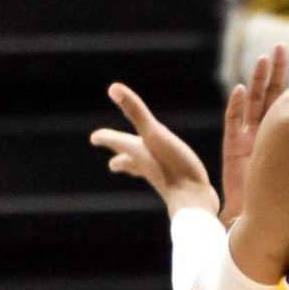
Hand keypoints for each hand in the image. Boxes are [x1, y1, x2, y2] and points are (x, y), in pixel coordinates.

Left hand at [92, 83, 218, 218]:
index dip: (106, 137)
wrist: (193, 201)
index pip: (117, 142)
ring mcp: (163, 179)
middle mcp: (148, 166)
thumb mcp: (154, 133)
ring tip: (138, 170)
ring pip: (147, 172)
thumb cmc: (173, 166)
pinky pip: (168, 179)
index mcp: (138, 153)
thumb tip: (113, 87)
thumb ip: (135, 112)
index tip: (95, 138)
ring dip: (140, 169)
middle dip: (121, 160)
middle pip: (129, 162)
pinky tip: (173, 179)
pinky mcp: (180, 186)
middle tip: (112, 164)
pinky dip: (164, 176)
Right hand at [219, 48, 284, 220]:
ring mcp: (250, 141)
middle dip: (277, 71)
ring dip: (258, 81)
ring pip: (253, 104)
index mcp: (286, 137)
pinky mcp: (233, 151)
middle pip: (271, 96)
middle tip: (282, 47)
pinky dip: (236, 107)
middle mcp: (268, 135)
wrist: (264, 227)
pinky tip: (241, 89)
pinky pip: (233, 124)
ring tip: (264, 59)